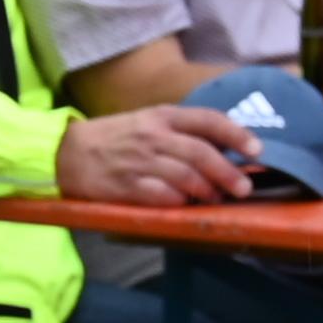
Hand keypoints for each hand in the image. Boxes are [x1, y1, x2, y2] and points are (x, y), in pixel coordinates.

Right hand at [51, 102, 256, 206]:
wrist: (66, 152)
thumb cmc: (114, 137)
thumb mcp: (147, 122)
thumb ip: (181, 131)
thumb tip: (223, 149)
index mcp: (162, 116)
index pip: (207, 120)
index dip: (236, 135)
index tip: (256, 150)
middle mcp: (154, 137)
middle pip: (201, 154)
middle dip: (228, 173)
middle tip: (243, 188)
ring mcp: (140, 162)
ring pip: (186, 177)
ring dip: (207, 191)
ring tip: (217, 199)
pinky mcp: (126, 186)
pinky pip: (162, 196)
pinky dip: (180, 202)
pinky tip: (186, 206)